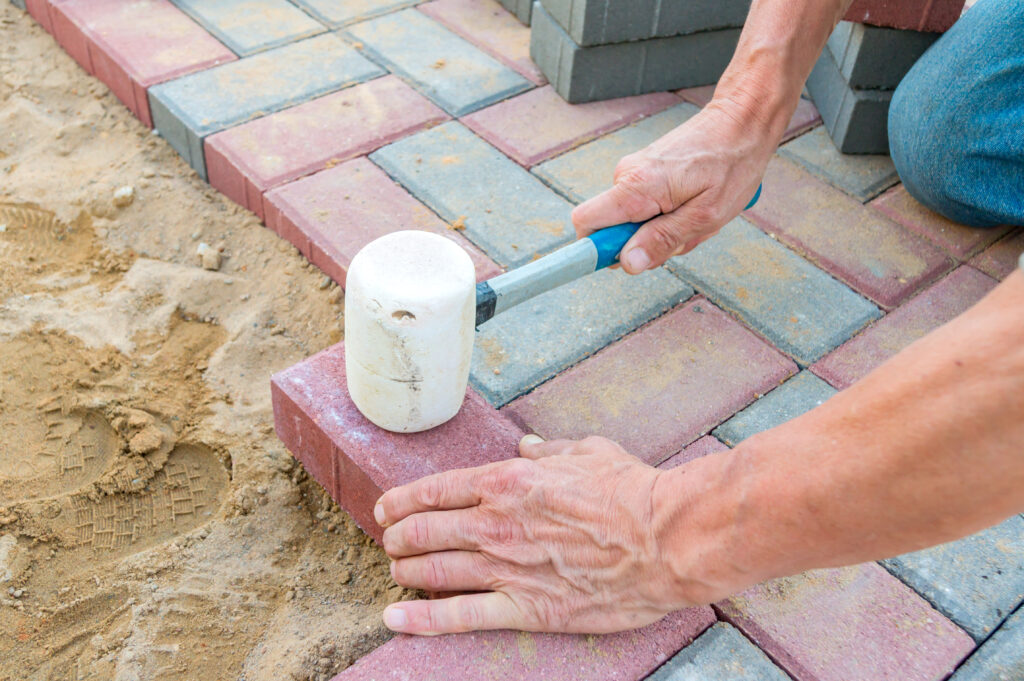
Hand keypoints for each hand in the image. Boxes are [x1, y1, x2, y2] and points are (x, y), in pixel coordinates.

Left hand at [373, 435, 693, 634]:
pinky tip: (396, 619)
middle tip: (391, 542)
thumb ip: (548, 449)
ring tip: (396, 572)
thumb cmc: (633, 491)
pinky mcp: (527, 607)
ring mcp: (508, 566)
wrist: (668, 538)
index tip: (388, 509)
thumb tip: (525, 443)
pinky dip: (422, 619)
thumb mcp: (588, 450)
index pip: (436, 489)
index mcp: (509, 480)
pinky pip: (461, 615)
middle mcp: (497, 522)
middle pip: (426, 530)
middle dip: (399, 537)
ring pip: (434, 571)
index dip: (403, 500)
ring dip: (407, 571)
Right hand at [572, 99, 778, 273]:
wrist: (742, 120)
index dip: (596, 248)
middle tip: (686, 233)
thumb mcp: (705, 215)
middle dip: (646, 243)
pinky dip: (669, 215)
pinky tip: (694, 204)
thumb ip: (663, 239)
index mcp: (637, 186)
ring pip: (633, 221)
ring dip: (664, 230)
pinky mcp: (645, 172)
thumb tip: (627, 263)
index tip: (623, 260)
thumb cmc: (732, 163)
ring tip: (697, 214)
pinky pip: (645, 208)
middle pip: (612, 229)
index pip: (585, 222)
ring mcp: (635, 172)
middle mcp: (627, 176)